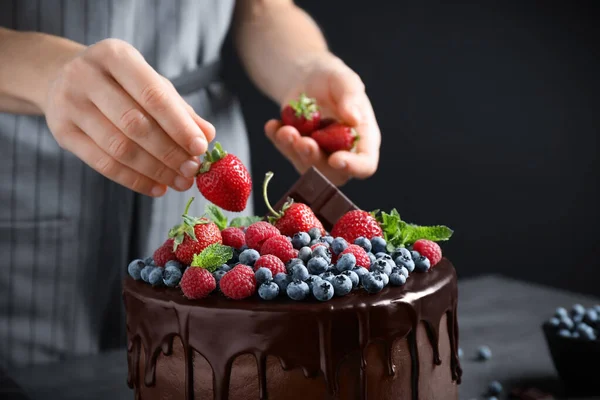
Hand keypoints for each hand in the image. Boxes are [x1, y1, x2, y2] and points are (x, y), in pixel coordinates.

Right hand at [44, 39, 214, 196]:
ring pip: (119, 148)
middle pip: (135, 124)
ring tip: (180, 182)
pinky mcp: (61, 132)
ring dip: (155, 170)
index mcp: (115, 55)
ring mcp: (69, 104)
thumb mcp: (150, 83)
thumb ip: (179, 108)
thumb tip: (208, 135)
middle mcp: (86, 75)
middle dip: (169, 152)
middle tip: (193, 170)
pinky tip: (157, 188)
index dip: (179, 125)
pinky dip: (135, 180)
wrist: (61, 76)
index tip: (201, 148)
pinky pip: (103, 164)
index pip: (152, 95)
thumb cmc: (120, 82)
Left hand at [265, 54, 380, 185]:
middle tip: (302, 141)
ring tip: (285, 130)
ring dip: (293, 151)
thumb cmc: (334, 80)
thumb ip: (351, 98)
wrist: (309, 77)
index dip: (353, 167)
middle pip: (333, 173)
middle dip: (315, 159)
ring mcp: (319, 154)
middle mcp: (343, 152)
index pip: (365, 164)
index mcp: (364, 140)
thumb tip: (353, 119)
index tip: (336, 159)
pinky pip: (287, 152)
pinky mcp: (297, 150)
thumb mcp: (345, 81)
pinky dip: (278, 140)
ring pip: (306, 166)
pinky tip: (272, 126)